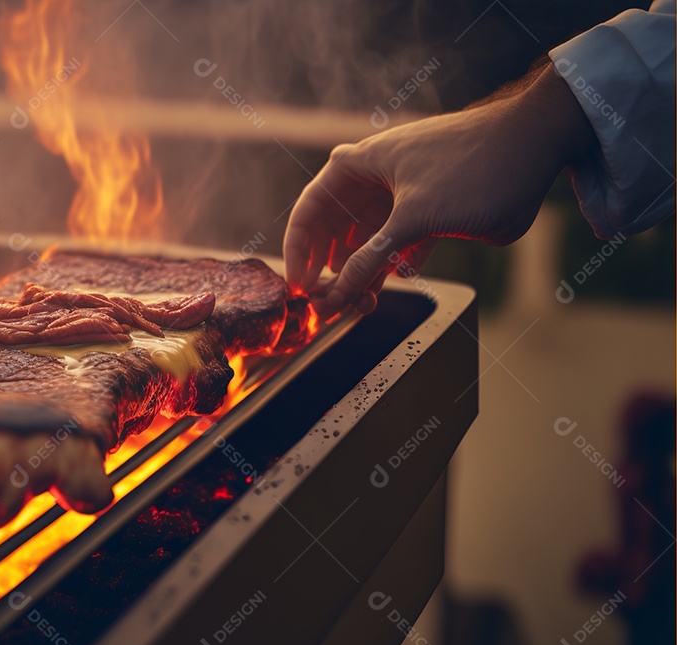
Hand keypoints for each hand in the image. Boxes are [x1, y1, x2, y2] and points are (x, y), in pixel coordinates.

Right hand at [283, 63, 596, 312]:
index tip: (300, 285)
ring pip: (365, 242)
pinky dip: (389, 269)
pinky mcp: (428, 214)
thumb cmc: (474, 166)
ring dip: (360, 274)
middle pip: (334, 230)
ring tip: (359, 305)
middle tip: (328, 303)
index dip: (299, 250)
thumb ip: (369, 259)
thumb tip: (336, 294)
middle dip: (329, 268)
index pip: (310, 209)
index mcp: (360, 165)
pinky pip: (395, 247)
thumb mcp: (413, 218)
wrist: (536, 148)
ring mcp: (401, 197)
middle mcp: (375, 179)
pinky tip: (386, 290)